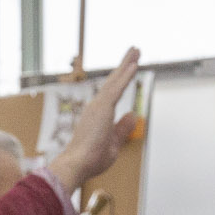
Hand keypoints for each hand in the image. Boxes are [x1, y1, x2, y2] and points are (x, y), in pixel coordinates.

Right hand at [46, 49, 141, 195]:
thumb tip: (133, 114)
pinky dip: (126, 76)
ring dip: (127, 64)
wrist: (77, 165)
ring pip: (115, 80)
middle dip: (124, 64)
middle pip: (113, 81)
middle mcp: (96, 106)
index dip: (122, 78)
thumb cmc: (91, 159)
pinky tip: (134, 64)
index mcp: (98, 115)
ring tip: (136, 50)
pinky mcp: (102, 108)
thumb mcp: (114, 143)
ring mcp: (98, 106)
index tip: (130, 66)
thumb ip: (123, 128)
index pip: (113, 92)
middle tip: (135, 50)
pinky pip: (117, 88)